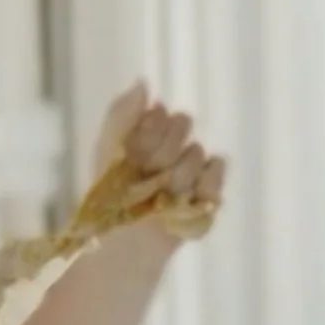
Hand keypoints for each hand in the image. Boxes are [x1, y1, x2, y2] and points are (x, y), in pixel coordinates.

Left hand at [97, 81, 226, 214]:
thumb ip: (122, 114)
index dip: (147, 130)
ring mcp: (195, 170)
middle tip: (147, 175)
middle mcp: (175, 146)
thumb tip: (143, 82)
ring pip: (196, 151)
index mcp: (149, 133)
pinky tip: (186, 198)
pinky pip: (217, 171)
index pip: (160, 111)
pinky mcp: (210, 194)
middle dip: (162, 151)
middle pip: (183, 123)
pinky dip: (203, 183)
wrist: (121, 242)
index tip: (133, 152)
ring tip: (160, 197)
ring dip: (176, 175)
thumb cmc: (110, 199)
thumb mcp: (107, 152)